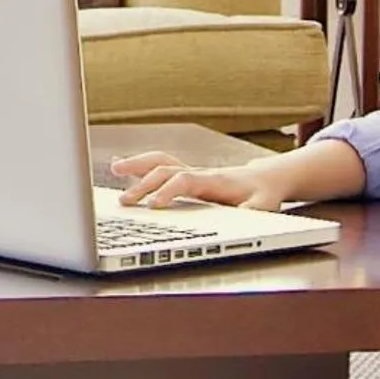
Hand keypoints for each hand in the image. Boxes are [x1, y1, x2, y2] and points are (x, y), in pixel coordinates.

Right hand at [110, 150, 294, 210]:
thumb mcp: (264, 206)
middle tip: (124, 202)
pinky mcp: (184, 176)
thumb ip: (253, 212)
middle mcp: (197, 172)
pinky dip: (138, 165)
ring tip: (114, 168)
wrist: (266, 178)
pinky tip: (119, 167)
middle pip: (164, 170)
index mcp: (213, 180)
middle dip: (142, 183)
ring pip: (159, 162)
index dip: (168, 191)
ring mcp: (189, 172)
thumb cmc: (263, 193)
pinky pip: (158, 165)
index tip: (154, 206)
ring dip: (136, 165)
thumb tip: (243, 216)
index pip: (184, 180)